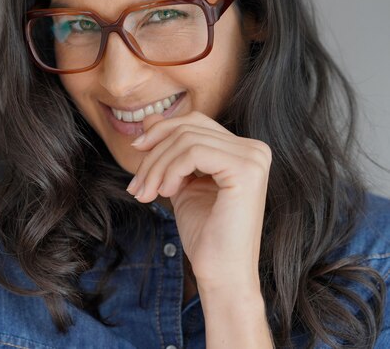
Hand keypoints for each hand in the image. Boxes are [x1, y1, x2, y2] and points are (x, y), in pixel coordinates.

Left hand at [126, 111, 271, 288]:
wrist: (220, 272)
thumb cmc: (204, 233)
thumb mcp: (180, 181)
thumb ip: (170, 150)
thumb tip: (149, 118)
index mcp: (242, 150)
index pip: (193, 123)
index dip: (160, 135)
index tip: (138, 161)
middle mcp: (254, 149)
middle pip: (188, 127)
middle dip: (154, 154)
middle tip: (137, 186)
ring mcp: (253, 157)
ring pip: (186, 139)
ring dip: (157, 167)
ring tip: (147, 194)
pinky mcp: (246, 170)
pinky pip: (193, 152)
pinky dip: (170, 171)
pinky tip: (166, 193)